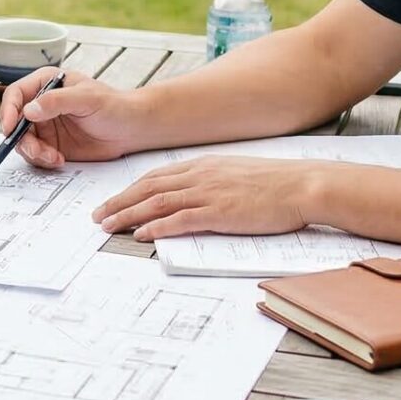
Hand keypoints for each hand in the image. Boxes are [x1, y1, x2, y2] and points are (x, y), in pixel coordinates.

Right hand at [0, 69, 141, 166]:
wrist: (131, 130)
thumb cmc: (114, 106)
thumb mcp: (87, 99)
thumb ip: (56, 101)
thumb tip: (29, 110)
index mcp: (46, 83)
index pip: (15, 95)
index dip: (8, 111)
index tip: (10, 128)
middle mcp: (41, 104)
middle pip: (14, 122)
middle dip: (22, 139)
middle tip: (37, 151)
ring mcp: (45, 126)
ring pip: (23, 141)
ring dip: (33, 152)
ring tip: (53, 157)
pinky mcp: (51, 145)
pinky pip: (36, 155)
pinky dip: (43, 161)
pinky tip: (59, 160)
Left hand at [92, 154, 319, 240]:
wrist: (302, 184)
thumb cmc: (277, 183)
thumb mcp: (237, 174)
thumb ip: (213, 181)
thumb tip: (195, 195)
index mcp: (203, 165)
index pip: (156, 176)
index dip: (131, 188)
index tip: (113, 199)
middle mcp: (200, 175)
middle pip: (148, 187)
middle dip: (119, 202)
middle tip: (98, 215)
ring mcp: (208, 193)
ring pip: (157, 203)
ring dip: (128, 215)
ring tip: (108, 226)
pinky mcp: (219, 213)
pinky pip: (179, 220)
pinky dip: (156, 227)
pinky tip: (141, 234)